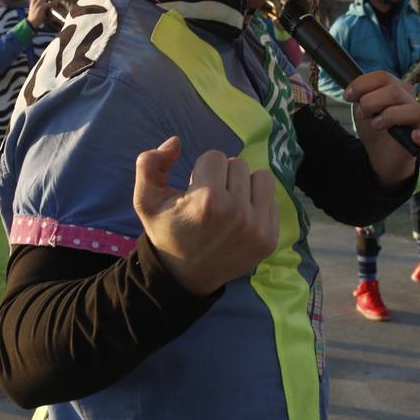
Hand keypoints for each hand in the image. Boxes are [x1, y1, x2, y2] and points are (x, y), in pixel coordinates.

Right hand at [27, 0, 59, 28]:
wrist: (30, 23)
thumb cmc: (34, 16)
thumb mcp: (35, 8)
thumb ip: (40, 3)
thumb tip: (47, 0)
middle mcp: (34, 0)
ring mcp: (37, 3)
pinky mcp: (41, 8)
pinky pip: (49, 3)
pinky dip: (55, 1)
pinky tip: (60, 0)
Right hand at [132, 136, 277, 295]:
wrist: (185, 277)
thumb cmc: (167, 232)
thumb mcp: (146, 200)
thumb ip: (149, 163)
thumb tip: (176, 142)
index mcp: (208, 201)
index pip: (215, 157)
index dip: (201, 171)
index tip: (194, 191)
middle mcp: (237, 213)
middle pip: (238, 164)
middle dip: (222, 176)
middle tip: (210, 200)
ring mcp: (258, 228)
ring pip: (261, 177)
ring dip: (244, 185)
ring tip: (229, 203)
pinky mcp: (270, 238)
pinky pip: (273, 200)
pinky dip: (257, 204)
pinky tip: (240, 219)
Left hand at [344, 71, 419, 182]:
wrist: (379, 153)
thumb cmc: (374, 126)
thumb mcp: (363, 107)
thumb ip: (361, 94)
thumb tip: (355, 88)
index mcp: (396, 88)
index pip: (382, 76)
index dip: (362, 84)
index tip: (348, 96)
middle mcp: (409, 100)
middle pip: (393, 91)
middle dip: (370, 102)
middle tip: (363, 114)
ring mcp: (417, 120)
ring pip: (412, 109)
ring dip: (388, 116)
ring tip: (376, 124)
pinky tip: (414, 136)